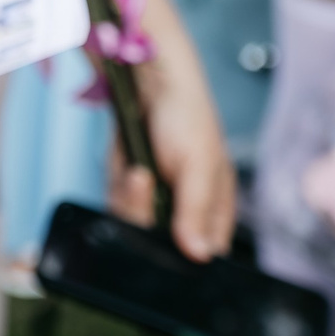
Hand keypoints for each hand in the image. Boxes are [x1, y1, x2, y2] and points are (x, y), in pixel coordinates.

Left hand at [108, 51, 237, 262]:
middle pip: (163, 244)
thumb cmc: (186, 113)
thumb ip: (196, 209)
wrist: (146, 80)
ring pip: (136, 227)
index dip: (187, 256)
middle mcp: (186, 208)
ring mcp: (157, 200)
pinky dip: (118, 190)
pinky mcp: (129, 190)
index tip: (168, 238)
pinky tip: (127, 166)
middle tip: (146, 180)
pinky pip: (118, 207)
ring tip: (137, 170)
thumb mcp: (199, 163)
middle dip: (149, 215)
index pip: (206, 252)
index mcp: (216, 208)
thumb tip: (200, 254)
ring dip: (131, 199)